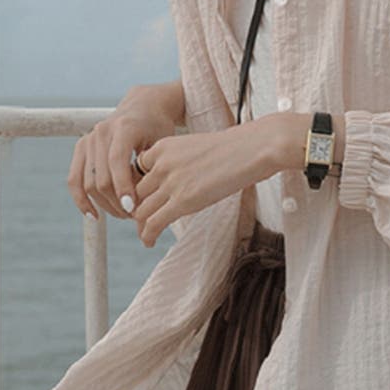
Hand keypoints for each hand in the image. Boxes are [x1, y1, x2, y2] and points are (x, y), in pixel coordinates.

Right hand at [67, 84, 182, 220]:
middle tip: (134, 216)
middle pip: (101, 177)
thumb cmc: (158, 127)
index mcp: (124, 128)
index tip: (133, 209)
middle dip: (117, 202)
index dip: (124, 188)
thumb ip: (153, 168)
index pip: (118, 163)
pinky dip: (81, 199)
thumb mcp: (162, 143)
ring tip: (123, 214)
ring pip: (88, 182)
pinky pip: (74, 179)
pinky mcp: (81, 147)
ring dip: (104, 204)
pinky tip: (93, 215)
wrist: (143, 106)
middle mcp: (101, 132)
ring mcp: (88, 140)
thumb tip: (146, 202)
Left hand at [132, 118, 276, 247]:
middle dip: (139, 208)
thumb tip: (180, 181)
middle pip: (137, 193)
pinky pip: (154, 222)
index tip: (146, 199)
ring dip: (141, 225)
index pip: (138, 172)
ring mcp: (171, 183)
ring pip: (142, 210)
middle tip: (144, 221)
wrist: (251, 149)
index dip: (141, 188)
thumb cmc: (233, 148)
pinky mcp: (183, 201)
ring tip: (146, 234)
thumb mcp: (196, 147)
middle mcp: (161, 164)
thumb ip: (179, 162)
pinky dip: (147, 235)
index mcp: (163, 147)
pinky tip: (149, 242)